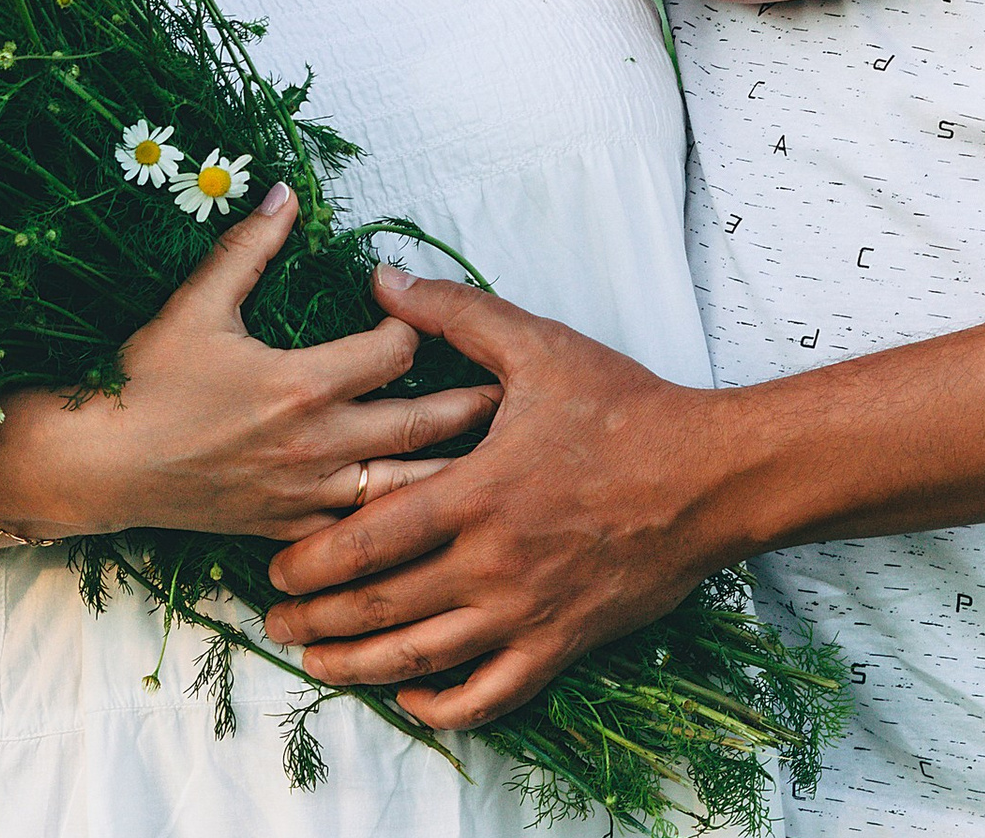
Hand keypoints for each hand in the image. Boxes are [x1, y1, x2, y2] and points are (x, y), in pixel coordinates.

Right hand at [0, 186, 501, 541]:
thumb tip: (287, 189)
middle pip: (421, 423)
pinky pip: (360, 530)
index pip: (394, 349)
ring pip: (404, 488)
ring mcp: (306, 493)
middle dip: (473, 404)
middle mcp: (317, 442)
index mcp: (302, 381)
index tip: (430, 310)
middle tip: (521, 392)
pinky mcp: (289, 527)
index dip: (418, 324)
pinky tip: (433, 515)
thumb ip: (250, 244)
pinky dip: (400, 522)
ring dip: (453, 470)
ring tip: (501, 459)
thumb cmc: (147, 379)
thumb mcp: (198, 301)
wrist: (98, 466)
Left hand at [260, 267, 721, 729]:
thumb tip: (384, 279)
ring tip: (318, 659)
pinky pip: (490, 694)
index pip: (368, 540)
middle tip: (275, 617)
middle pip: (382, 607)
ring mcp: (526, 612)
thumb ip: (454, 313)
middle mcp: (492, 563)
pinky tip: (414, 697)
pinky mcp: (561, 643)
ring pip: (422, 659)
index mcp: (477, 492)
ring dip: (359, 666)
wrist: (708, 475)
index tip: (275, 564)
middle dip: (318, 617)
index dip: (312, 559)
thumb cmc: (624, 407)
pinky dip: (443, 705)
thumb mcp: (536, 345)